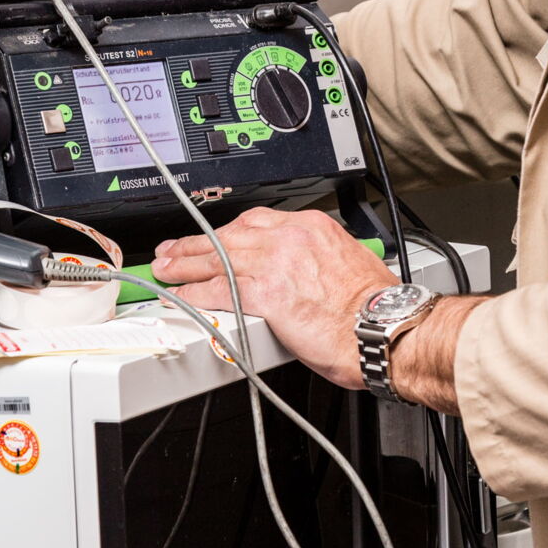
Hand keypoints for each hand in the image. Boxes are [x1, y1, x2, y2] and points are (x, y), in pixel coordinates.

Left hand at [151, 208, 396, 390]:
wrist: (383, 327)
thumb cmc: (374, 307)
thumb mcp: (348, 262)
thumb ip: (317, 259)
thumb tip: (304, 272)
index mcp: (312, 227)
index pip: (256, 221)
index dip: (227, 231)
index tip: (215, 238)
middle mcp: (290, 238)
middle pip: (228, 235)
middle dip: (195, 243)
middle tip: (172, 250)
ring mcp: (275, 264)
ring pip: (216, 259)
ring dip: (184, 264)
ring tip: (164, 270)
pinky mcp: (266, 294)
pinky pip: (218, 290)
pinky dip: (194, 292)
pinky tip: (181, 296)